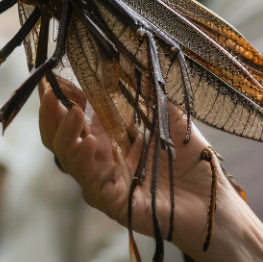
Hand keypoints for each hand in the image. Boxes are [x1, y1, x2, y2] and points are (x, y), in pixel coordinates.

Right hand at [37, 77, 223, 255]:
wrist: (212, 199)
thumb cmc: (191, 160)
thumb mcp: (169, 117)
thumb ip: (149, 93)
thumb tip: (132, 59)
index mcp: (110, 138)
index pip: (76, 116)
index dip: (64, 97)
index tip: (57, 78)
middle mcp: (101, 159)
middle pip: (61, 138)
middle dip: (51, 115)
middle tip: (51, 93)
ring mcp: (104, 181)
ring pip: (69, 159)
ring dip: (66, 134)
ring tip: (72, 112)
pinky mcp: (113, 202)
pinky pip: (91, 181)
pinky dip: (86, 161)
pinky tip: (90, 142)